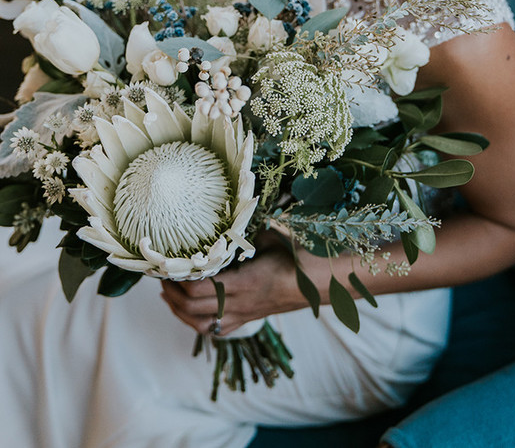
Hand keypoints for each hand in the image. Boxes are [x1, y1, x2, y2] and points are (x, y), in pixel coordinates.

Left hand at [160, 233, 301, 335]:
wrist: (315, 283)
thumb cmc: (295, 255)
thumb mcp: (268, 237)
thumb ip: (243, 234)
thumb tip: (222, 221)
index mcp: (244, 281)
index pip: (200, 287)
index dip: (179, 279)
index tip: (168, 266)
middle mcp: (240, 303)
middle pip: (193, 307)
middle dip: (172, 294)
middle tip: (162, 279)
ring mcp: (242, 315)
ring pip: (200, 325)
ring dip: (180, 313)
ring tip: (168, 297)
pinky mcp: (246, 320)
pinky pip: (216, 330)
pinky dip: (197, 323)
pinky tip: (189, 311)